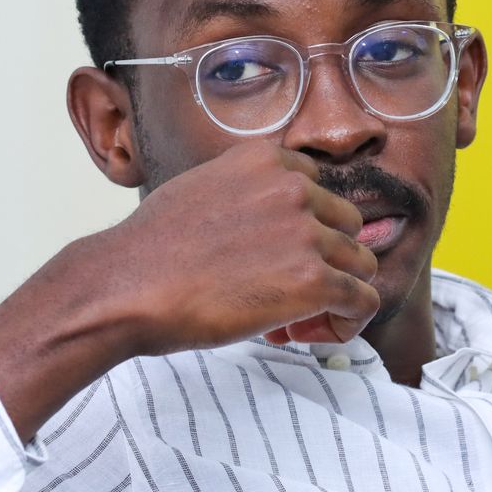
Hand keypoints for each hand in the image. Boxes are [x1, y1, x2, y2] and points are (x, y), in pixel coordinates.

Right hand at [0, 144, 379, 439]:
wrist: (129, 287)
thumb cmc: (151, 250)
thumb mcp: (201, 189)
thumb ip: (245, 195)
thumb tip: (263, 227)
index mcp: (266, 159)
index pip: (320, 190)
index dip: (306, 229)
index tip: (280, 259)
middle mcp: (293, 187)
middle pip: (347, 226)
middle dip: (325, 260)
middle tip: (287, 294)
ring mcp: (307, 233)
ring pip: (361, 264)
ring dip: (336, 293)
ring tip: (296, 319)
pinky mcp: (314, 280)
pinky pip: (362, 301)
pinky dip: (347, 321)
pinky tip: (311, 332)